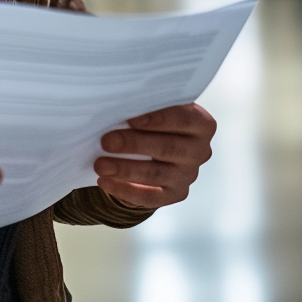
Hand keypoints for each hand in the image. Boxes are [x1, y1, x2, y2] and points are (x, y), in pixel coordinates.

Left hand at [93, 103, 215, 208]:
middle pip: (167, 148)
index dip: (156, 119)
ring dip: (125, 170)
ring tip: (100, 165)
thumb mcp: (155, 106)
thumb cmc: (153, 117)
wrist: (156, 144)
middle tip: (106, 142)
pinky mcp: (175, 194)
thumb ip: (146, 105)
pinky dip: (125, 190)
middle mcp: (200, 151)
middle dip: (134, 145)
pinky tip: (105, 181)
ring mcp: (188, 175)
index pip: (182, 119)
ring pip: (156, 174)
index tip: (130, 119)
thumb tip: (117, 107)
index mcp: (201, 124)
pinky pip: (150, 197)